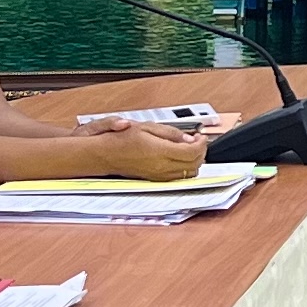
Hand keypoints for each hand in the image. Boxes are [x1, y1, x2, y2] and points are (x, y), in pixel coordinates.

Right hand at [88, 125, 202, 179]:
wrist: (105, 154)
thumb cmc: (121, 139)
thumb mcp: (147, 127)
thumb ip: (171, 133)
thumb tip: (189, 139)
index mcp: (161, 152)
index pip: (192, 151)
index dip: (202, 143)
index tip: (200, 136)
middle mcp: (162, 167)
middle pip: (194, 164)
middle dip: (201, 151)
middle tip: (198, 140)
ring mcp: (159, 175)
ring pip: (188, 173)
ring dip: (194, 160)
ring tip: (190, 147)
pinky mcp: (156, 179)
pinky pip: (178, 177)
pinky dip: (185, 167)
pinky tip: (180, 157)